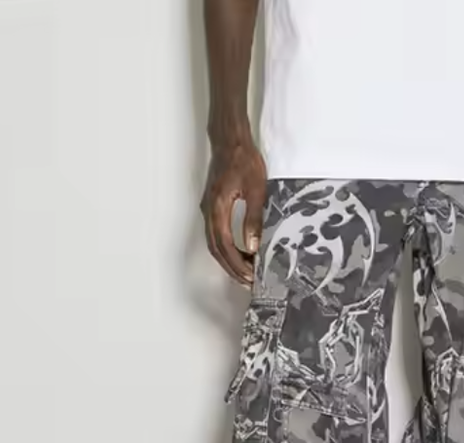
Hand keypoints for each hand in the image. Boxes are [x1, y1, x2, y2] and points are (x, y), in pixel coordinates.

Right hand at [201, 139, 266, 286]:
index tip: (250, 275)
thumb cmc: (242, 159)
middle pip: (216, 249)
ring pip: (214, 243)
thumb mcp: (255, 189)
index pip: (225, 246)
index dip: (237, 264)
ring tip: (244, 271)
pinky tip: (239, 253)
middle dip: (232, 268)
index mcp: (218, 208)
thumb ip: (252, 218)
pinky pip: (215, 234)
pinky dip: (225, 248)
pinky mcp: (212, 206)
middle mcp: (209, 211)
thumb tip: (251, 245)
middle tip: (248, 281)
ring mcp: (208, 209)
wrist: (230, 140)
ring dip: (228, 260)